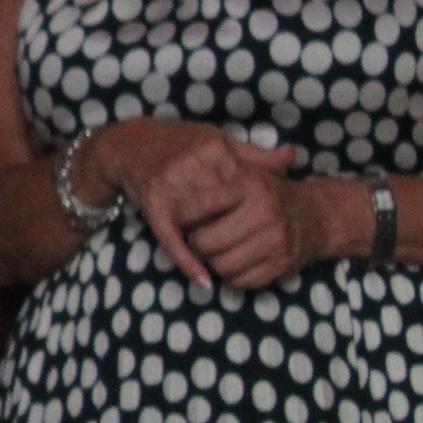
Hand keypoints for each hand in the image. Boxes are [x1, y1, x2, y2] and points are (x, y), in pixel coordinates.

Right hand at [101, 121, 301, 288]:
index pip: (249, 190)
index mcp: (216, 150)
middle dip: (233, 231)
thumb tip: (293, 158)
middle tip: (240, 242)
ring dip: (212, 247)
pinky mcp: (154, 205)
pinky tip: (204, 281)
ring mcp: (171, 186)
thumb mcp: (221, 141)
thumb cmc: (181, 144)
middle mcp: (193, 166)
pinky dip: (188, 263)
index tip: (262, 225)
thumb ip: (256, 155)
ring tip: (220, 253)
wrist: (128, 144)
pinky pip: (174, 240)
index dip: (254, 212)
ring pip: (202, 230)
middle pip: (225, 214)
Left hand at [181, 168, 357, 290]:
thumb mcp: (247, 171)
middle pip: (204, 242)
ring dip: (213, 262)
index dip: (183, 214)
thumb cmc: (266, 193)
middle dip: (196, 243)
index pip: (202, 204)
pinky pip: (240, 281)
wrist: (315, 217)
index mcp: (251, 184)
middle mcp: (265, 211)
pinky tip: (236, 260)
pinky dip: (233, 276)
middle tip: (199, 236)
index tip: (179, 215)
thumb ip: (221, 162)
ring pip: (220, 266)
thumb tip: (194, 154)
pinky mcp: (282, 264)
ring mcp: (276, 240)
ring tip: (217, 248)